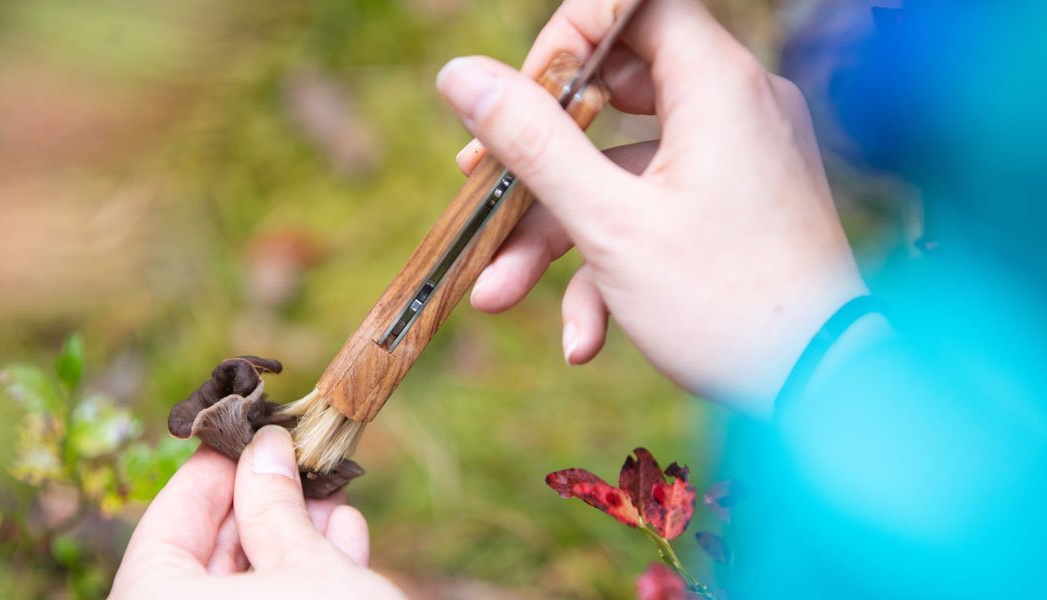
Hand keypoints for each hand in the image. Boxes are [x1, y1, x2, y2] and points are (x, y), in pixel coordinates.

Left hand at [111, 426, 403, 598]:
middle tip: (300, 457)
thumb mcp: (304, 566)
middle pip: (205, 558)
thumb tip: (266, 446)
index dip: (212, 471)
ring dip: (292, 537)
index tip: (251, 432)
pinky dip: (303, 581)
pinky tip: (344, 538)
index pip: (165, 525)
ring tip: (332, 491)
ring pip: (244, 591)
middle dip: (262, 503)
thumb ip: (275, 502)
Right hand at [436, 0, 865, 409]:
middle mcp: (735, 107)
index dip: (568, 38)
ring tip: (500, 294)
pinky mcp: (735, 208)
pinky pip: (659, 210)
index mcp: (716, 85)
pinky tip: (585, 337)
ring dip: (560, 232)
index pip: (633, 6)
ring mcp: (738, 161)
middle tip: (480, 183)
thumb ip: (531, 143)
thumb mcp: (607, 223)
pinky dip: (614, 260)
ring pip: (624, 169)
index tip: (520, 97)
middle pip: (614, 96)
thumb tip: (461, 76)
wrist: (822, 392)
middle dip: (538, 158)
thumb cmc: (723, 303)